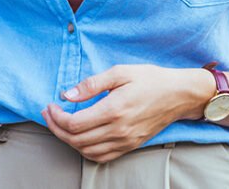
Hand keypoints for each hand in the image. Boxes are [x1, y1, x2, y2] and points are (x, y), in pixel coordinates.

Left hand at [41, 65, 212, 162]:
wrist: (179, 95)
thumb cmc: (150, 79)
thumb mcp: (120, 72)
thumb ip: (91, 84)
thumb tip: (67, 94)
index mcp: (114, 110)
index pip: (74, 123)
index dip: (56, 117)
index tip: (50, 105)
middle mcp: (119, 130)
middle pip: (76, 140)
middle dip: (56, 128)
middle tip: (48, 114)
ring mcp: (126, 141)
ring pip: (87, 151)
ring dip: (68, 140)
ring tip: (59, 125)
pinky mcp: (131, 146)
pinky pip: (102, 157)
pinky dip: (85, 151)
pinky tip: (79, 138)